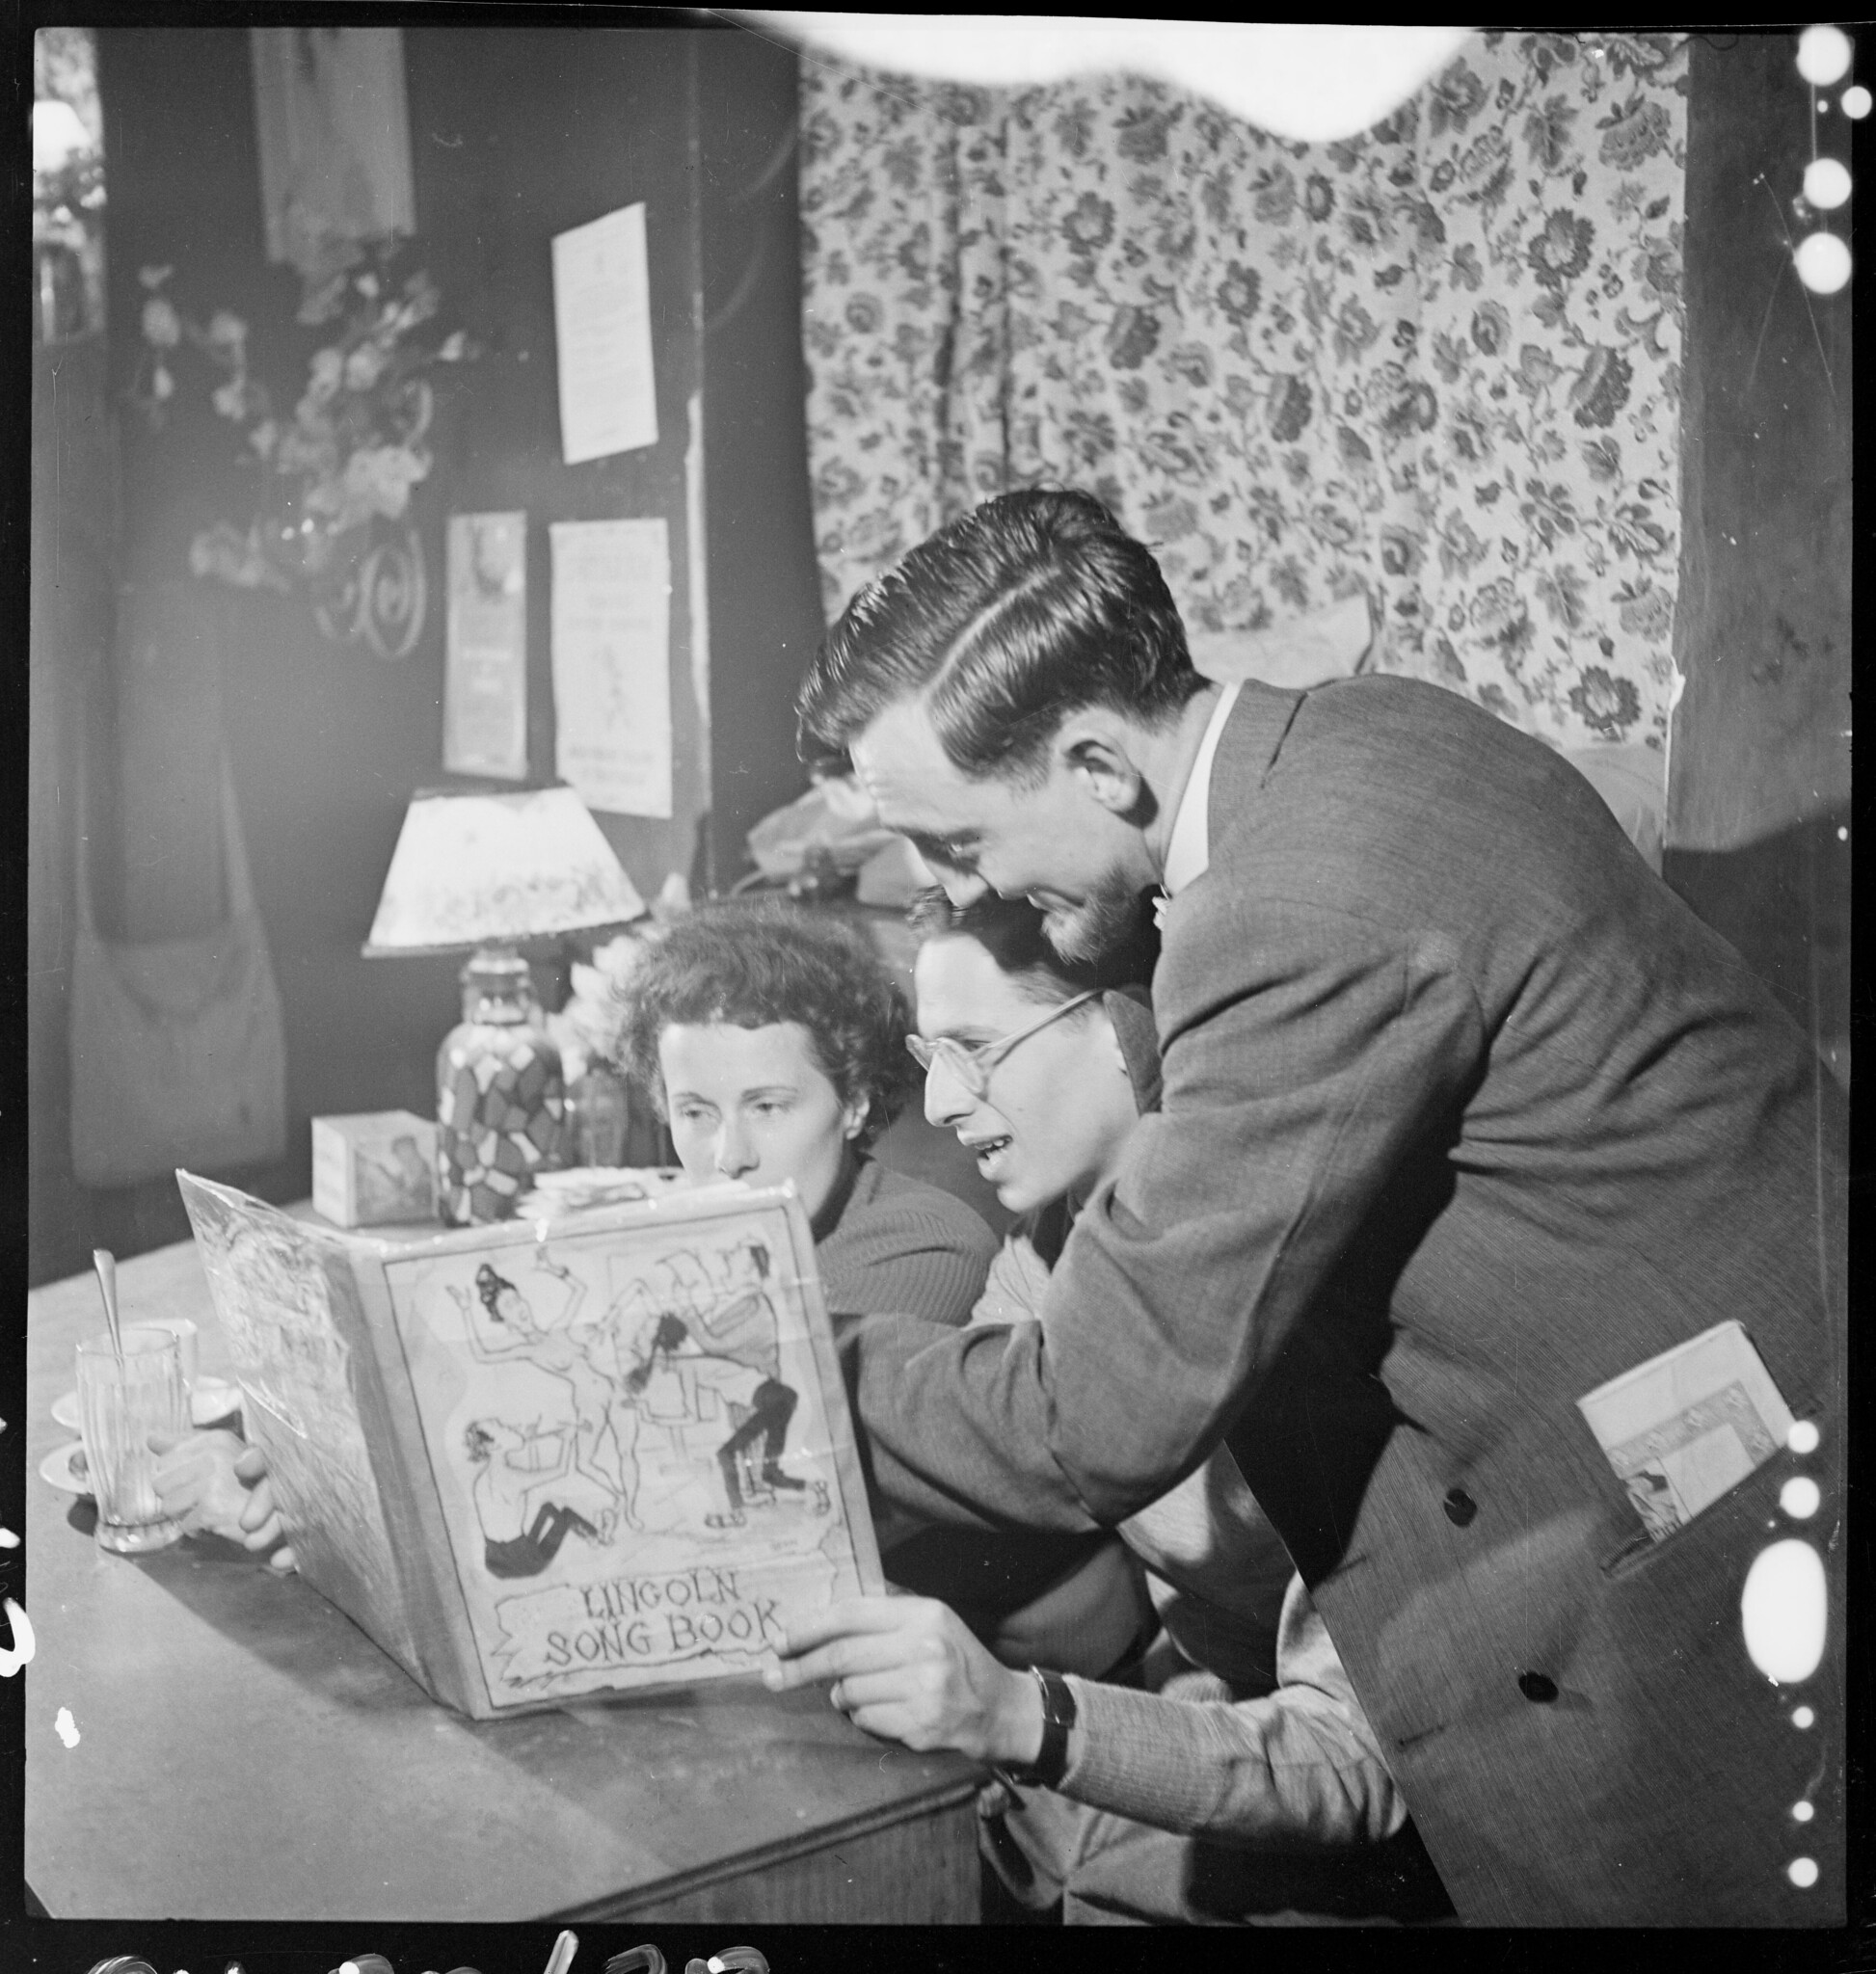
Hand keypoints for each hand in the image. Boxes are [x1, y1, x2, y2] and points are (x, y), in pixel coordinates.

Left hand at [148, 1430, 296, 1572]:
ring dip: (185, 1515)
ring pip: (168, 1507)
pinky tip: (216, 1522)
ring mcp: (213, 1480)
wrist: (277, 1513)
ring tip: (209, 1510)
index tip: (198, 1482)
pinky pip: (184, 1525)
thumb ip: (184, 1446)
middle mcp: (214, 1454)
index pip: (164, 1463)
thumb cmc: (247, 1484)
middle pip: (159, 1485)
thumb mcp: (219, 1455)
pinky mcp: (213, 1507)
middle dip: (176, 1498)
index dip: (176, 1479)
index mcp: (214, 1439)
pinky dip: (197, 1530)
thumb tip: (151, 1439)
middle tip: (203, 1499)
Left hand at [762, 1595, 1043, 1767]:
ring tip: (859, 1692)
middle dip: (799, 1667)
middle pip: (841, 1657)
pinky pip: (866, 1721)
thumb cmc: (956, 1660)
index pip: (852, 1615)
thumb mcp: (931, 1622)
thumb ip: (885, 1615)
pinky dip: (863, 1717)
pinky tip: (884, 1711)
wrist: (1000, 1709)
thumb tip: (821, 1619)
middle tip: (772, 1676)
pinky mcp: (921, 1727)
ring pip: (849, 1692)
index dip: (809, 1628)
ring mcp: (924, 1690)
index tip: (780, 1641)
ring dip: (841, 1695)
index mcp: (923, 1615)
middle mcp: (924, 1648)